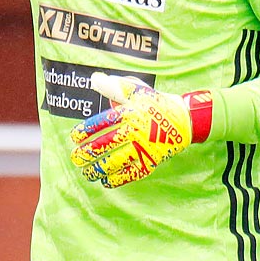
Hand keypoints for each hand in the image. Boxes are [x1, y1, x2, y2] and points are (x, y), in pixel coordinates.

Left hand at [71, 74, 199, 188]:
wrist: (185, 120)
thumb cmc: (156, 103)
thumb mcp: (136, 90)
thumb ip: (114, 87)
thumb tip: (94, 79)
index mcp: (129, 113)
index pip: (100, 123)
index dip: (84, 131)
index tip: (74, 137)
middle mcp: (134, 131)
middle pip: (104, 144)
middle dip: (86, 153)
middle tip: (75, 158)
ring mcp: (143, 148)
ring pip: (114, 162)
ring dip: (97, 169)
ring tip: (86, 172)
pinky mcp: (151, 161)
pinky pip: (130, 174)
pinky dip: (115, 179)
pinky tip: (104, 181)